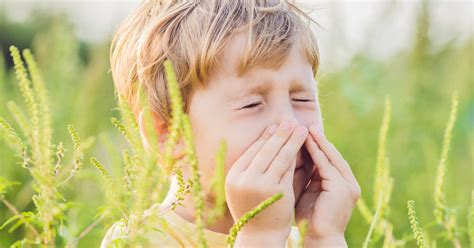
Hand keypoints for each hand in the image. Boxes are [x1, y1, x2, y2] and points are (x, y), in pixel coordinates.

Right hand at [225, 120, 307, 245]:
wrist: (260, 236)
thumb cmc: (256, 210)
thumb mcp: (248, 187)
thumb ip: (255, 168)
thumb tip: (267, 140)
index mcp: (233, 176)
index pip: (251, 151)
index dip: (265, 137)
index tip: (274, 126)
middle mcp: (243, 178)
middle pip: (264, 150)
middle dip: (279, 133)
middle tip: (289, 120)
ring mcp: (259, 184)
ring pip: (278, 156)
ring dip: (290, 139)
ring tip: (300, 127)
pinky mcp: (276, 190)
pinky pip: (287, 167)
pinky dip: (296, 154)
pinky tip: (303, 144)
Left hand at [295, 124, 360, 245]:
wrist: (319, 239)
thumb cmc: (309, 219)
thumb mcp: (308, 192)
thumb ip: (306, 177)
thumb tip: (293, 158)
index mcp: (342, 185)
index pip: (329, 160)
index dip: (318, 146)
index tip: (304, 132)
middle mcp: (349, 183)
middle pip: (333, 155)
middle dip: (320, 140)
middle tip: (307, 124)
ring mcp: (348, 185)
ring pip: (331, 158)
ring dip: (318, 142)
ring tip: (306, 128)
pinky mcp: (342, 188)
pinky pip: (326, 166)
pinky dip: (316, 153)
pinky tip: (306, 142)